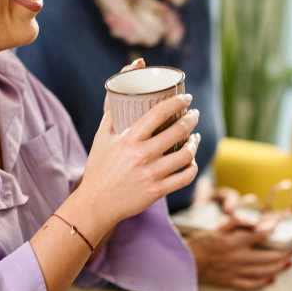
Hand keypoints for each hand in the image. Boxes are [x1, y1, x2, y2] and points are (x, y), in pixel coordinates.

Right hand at [76, 64, 199, 236]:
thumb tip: (119, 88)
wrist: (96, 203)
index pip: (158, 113)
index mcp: (128, 139)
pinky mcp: (157, 191)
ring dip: (194, 143)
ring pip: (186, 155)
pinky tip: (191, 160)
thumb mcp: (101, 137)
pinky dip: (192, 167)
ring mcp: (151, 174)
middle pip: (178, 131)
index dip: (177, 102)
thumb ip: (111, 112)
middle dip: (191, 119)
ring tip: (195, 137)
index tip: (186, 98)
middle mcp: (141, 155)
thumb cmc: (99, 167)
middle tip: (193, 115)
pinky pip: (185, 177)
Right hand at [187, 212, 291, 290]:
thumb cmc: (201, 243)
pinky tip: (272, 279)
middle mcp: (237, 258)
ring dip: (279, 267)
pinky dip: (263, 283)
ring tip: (288, 263)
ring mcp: (235, 272)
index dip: (273, 229)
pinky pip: (251, 285)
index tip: (282, 225)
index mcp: (234, 242)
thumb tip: (253, 222)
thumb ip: (236, 224)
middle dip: (283, 253)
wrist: (186, 263)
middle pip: (268, 257)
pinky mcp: (231, 282)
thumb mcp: (218, 229)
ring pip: (263, 272)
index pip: (260, 234)